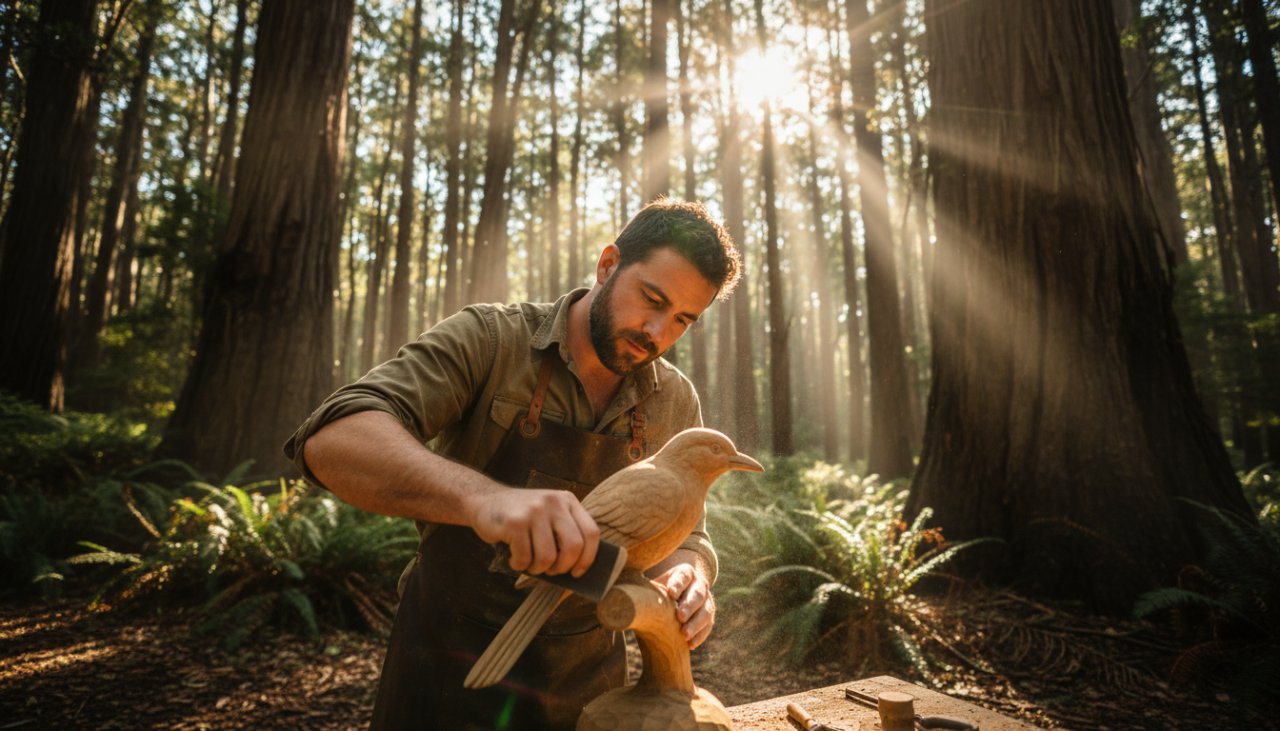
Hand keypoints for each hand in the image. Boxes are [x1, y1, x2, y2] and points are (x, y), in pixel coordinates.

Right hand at [470, 486, 599, 577]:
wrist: (483, 500)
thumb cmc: (520, 518)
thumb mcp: (547, 515)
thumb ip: (563, 533)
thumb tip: (577, 570)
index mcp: (567, 500)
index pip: (591, 533)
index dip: (587, 558)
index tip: (577, 572)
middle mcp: (554, 502)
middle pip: (573, 546)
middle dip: (562, 567)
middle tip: (551, 571)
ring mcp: (534, 510)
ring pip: (547, 557)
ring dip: (537, 569)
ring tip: (528, 563)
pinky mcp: (514, 521)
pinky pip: (524, 558)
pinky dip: (519, 565)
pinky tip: (513, 558)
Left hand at [651, 562, 715, 649]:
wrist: (676, 597)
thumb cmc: (659, 590)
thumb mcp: (653, 584)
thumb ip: (643, 585)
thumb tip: (621, 592)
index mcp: (685, 572)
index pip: (684, 575)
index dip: (678, 584)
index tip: (670, 593)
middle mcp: (699, 584)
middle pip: (698, 593)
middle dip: (689, 605)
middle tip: (680, 616)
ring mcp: (707, 601)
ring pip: (706, 611)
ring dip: (696, 623)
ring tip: (684, 635)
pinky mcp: (709, 617)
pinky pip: (708, 626)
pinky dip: (700, 636)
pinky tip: (690, 644)